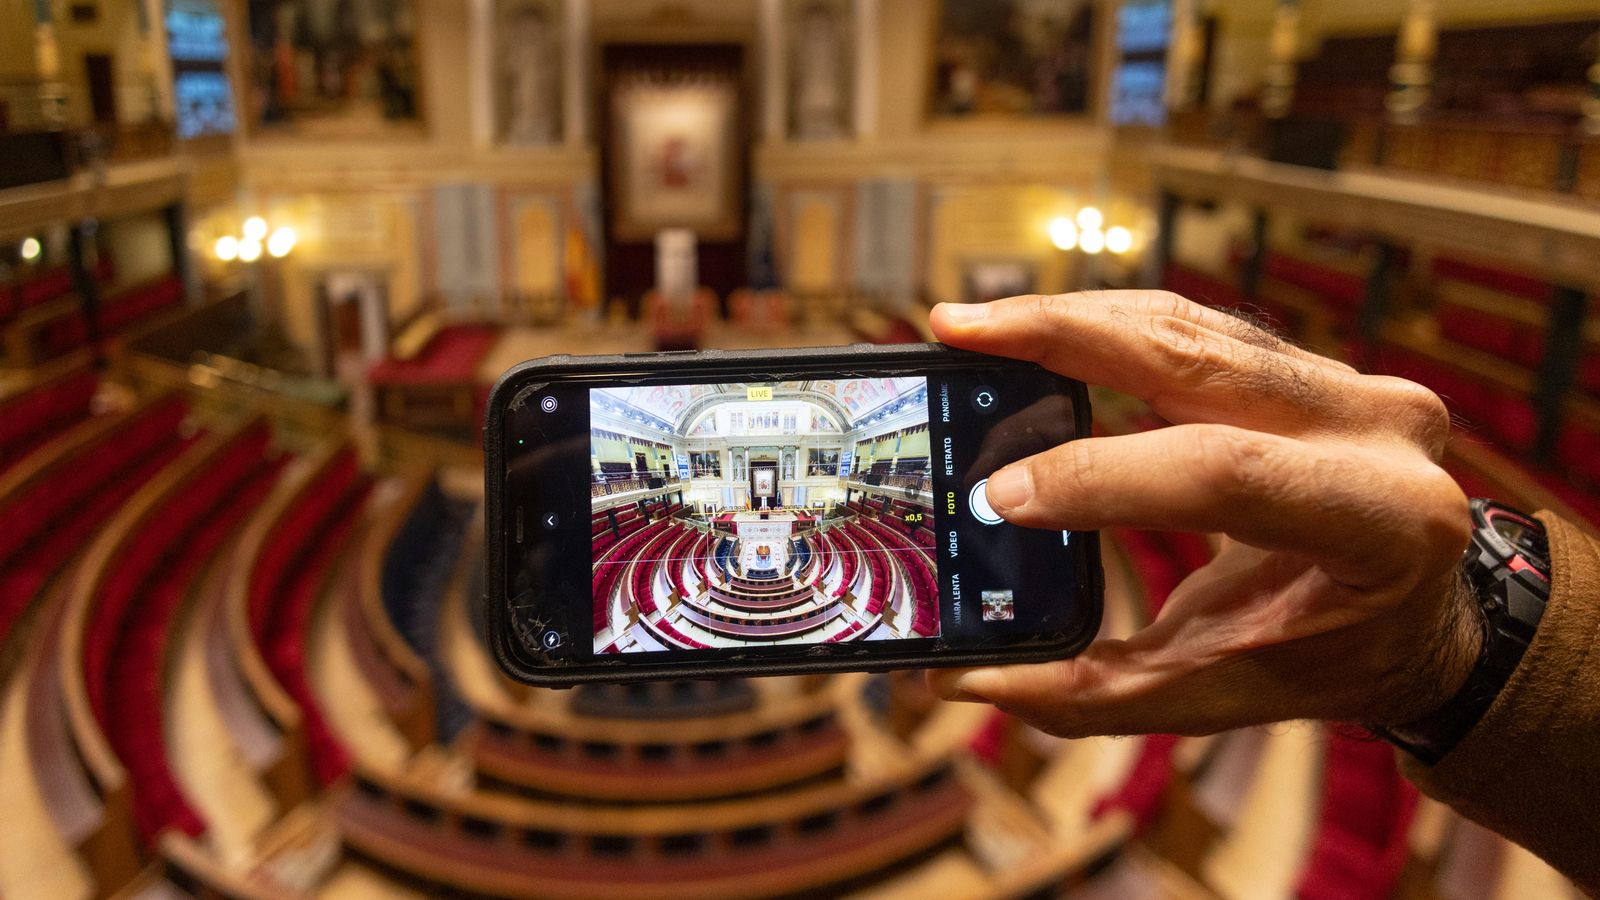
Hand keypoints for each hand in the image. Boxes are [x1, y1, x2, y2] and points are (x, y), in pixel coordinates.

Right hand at [926, 292, 1480, 735]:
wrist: (1425, 619)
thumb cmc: (1332, 658)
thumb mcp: (1221, 688)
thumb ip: (1095, 690)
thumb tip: (968, 681)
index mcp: (1382, 520)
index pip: (1224, 472)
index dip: (1102, 476)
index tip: (1002, 495)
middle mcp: (1378, 430)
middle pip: (1199, 355)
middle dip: (1065, 336)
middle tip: (962, 330)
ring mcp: (1351, 384)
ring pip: (1191, 323)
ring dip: (1076, 318)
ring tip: (980, 326)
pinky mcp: (1311, 366)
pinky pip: (1199, 327)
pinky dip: (1111, 326)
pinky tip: (1043, 329)